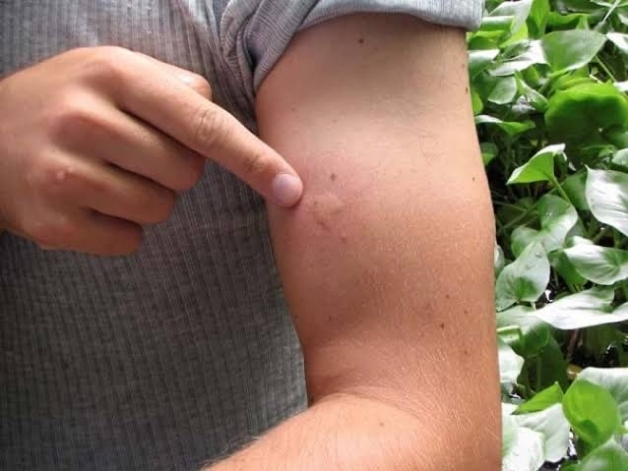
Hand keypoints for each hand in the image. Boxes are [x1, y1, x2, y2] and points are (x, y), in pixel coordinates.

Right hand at [0, 47, 302, 253]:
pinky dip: (120, 227)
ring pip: (160, 210)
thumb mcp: (111, 71)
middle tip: (129, 152)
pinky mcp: (52, 222)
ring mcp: (63, 173)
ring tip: (104, 174)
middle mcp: (86, 120)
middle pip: (187, 174)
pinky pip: (128, 240)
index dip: (254, 159)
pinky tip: (87, 201)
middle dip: (173, 169)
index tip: (291, 188)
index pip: (204, 124)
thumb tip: (219, 115)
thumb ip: (172, 86)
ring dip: (146, 199)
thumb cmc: (64, 102)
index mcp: (114, 75)